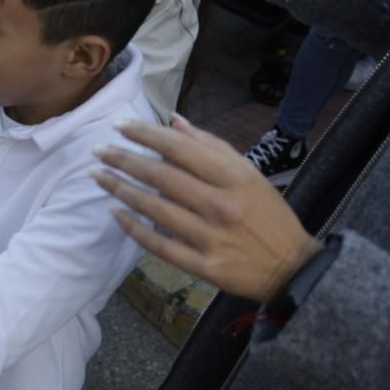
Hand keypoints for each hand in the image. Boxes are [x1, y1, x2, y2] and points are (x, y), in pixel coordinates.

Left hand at [92, 115, 320, 302]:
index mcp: (235, 177)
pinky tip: (115, 214)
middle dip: (125, 161)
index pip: (180, 150)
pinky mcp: (204, 266)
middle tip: (98, 151)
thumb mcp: (248, 173)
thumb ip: (210, 146)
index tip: (119, 126)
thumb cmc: (268, 214)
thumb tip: (173, 121)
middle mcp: (222, 205)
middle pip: (162, 177)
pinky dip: (135, 229)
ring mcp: (211, 238)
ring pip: (156, 209)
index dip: (146, 135)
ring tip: (98, 176)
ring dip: (122, 190)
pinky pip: (160, 246)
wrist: (292, 267)